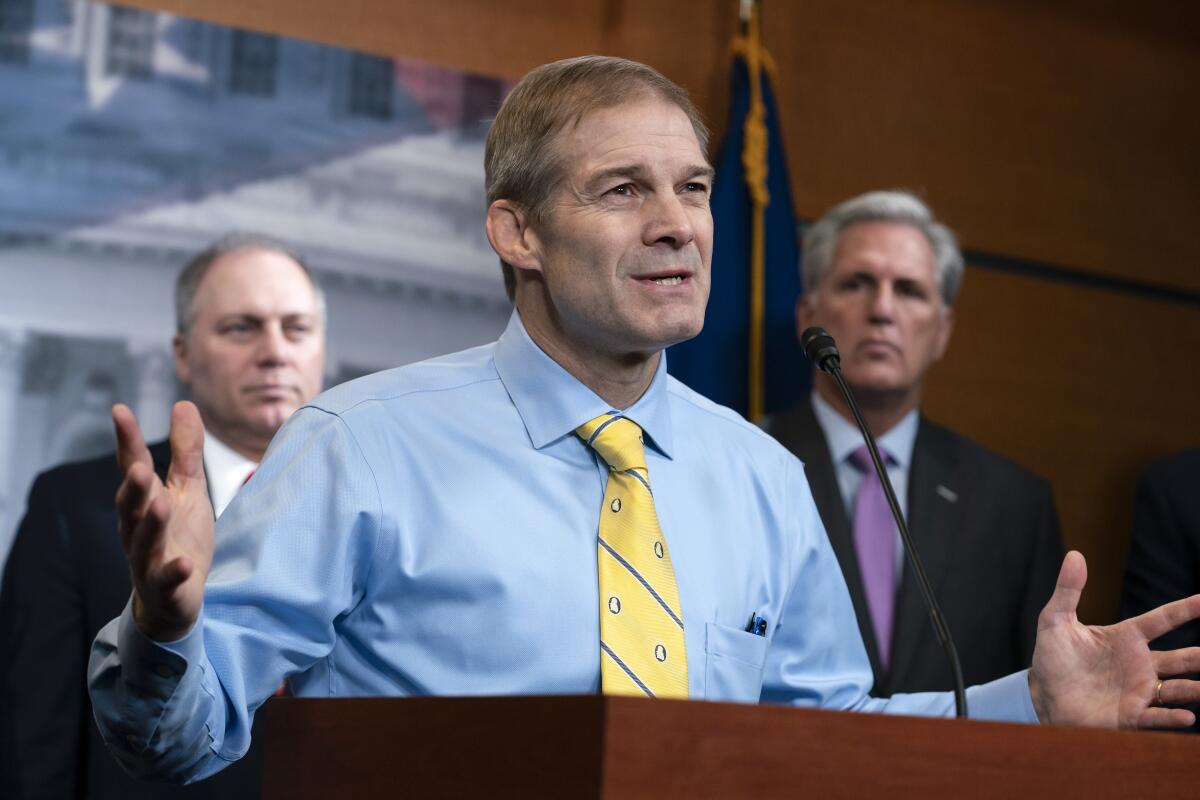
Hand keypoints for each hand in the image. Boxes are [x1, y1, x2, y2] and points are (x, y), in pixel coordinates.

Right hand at [113, 402, 212, 641]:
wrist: (173, 598)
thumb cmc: (178, 536)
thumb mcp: (187, 490)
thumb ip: (186, 451)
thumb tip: (183, 403)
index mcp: (143, 501)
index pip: (133, 466)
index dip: (127, 441)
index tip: (120, 410)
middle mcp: (138, 528)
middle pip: (131, 506)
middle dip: (134, 488)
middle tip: (139, 468)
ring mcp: (149, 559)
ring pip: (144, 541)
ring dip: (151, 524)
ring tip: (160, 504)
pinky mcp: (165, 587)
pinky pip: (166, 579)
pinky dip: (174, 571)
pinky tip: (184, 564)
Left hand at [1029, 550, 1199, 728]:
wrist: (1042, 695)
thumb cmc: (1052, 658)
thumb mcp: (1055, 620)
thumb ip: (1068, 590)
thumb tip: (1074, 554)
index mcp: (1126, 638)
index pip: (1162, 620)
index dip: (1185, 609)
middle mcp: (1139, 663)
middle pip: (1180, 658)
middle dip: (1199, 656)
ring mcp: (1138, 690)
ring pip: (1177, 688)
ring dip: (1193, 689)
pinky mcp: (1130, 715)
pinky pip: (1157, 717)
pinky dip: (1173, 717)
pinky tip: (1188, 717)